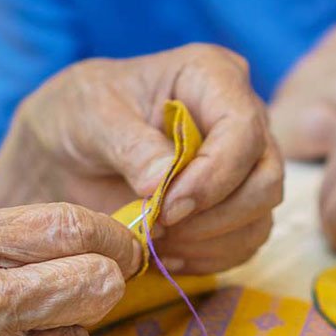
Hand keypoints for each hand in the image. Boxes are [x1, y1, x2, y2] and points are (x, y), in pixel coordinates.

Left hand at [0, 46, 282, 274]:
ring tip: (157, 239)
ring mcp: (246, 167)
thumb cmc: (79, 116)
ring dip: (210, 241)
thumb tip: (162, 182)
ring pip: (260, 217)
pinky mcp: (238, 208)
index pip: (244, 129)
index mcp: (213, 77)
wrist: (68, 153)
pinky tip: (166, 252)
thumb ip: (127, 144)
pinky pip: (244, 244)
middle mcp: (243, 119)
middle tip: (161, 225)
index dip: (213, 175)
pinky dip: (207, 258)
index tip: (167, 205)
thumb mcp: (89, 117)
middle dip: (216, 214)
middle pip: (266, 179)